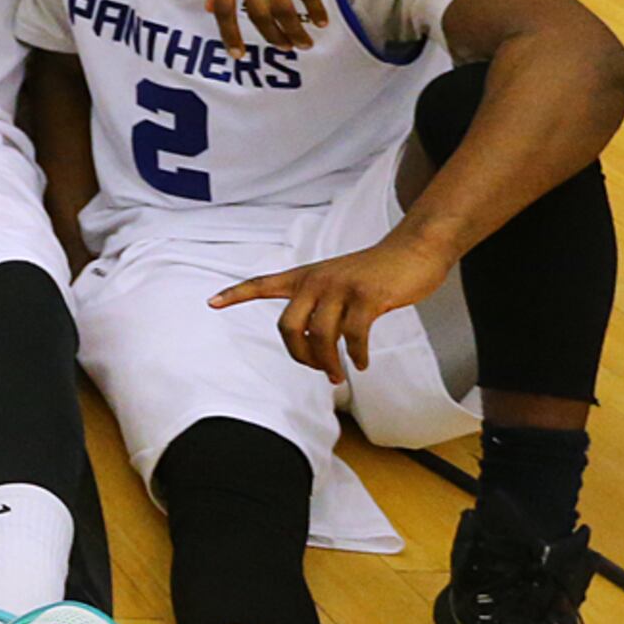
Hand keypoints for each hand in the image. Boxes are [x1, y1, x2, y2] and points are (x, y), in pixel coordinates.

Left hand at [206, 0, 323, 52]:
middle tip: (283, 49)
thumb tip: (208, 8)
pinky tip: (321, 21)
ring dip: (294, 29)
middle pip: (256, 13)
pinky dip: (315, 8)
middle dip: (270, 36)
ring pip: (283, 6)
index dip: (229, 35)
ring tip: (303, 43)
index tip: (239, 56)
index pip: (222, 9)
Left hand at [214, 228, 458, 384]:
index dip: (235, 294)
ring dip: (328, 362)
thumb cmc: (374, 272)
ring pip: (320, 336)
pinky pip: (354, 336)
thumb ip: (319, 304)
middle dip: (299, 355)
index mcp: (305, 276)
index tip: (211, 303)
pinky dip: (356, 355)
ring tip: (339, 374)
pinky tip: (361, 363)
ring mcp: (341, 288)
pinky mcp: (368, 297)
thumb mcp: (336, 280)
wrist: (412, 250)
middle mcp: (316, 280)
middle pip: (288, 326)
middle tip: (316, 371)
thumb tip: (311, 342)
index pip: (261, 284)